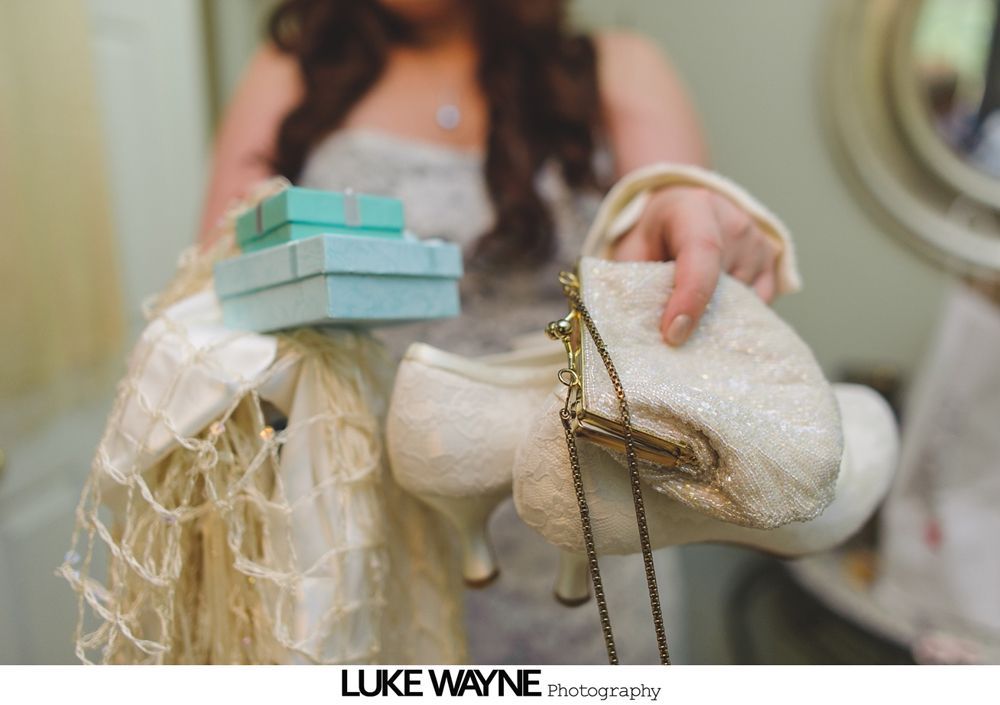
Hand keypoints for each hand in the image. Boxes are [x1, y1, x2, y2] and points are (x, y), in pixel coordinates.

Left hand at [612, 186, 780, 345]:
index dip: (689, 297)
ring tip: (690, 315)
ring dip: (715, 319)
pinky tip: (712, 310)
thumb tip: (635, 324)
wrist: (677, 212)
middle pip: (723, 285)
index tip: (673, 334)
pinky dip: (735, 317)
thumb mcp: (631, 251)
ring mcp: (757, 242)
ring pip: (742, 302)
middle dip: (698, 319)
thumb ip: (634, 281)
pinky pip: (758, 305)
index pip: (701, 252)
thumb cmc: (651, 235)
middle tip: (671, 337)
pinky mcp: (771, 261)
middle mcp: (734, 221)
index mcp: (693, 208)